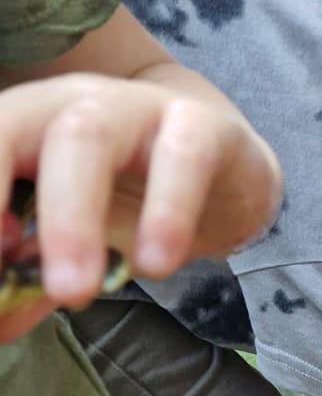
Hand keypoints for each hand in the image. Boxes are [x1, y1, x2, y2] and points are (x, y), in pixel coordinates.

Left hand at [0, 73, 280, 341]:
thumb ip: (31, 275)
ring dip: (72, 218)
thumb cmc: (136, 197)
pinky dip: (166, 211)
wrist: (227, 169)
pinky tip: (156, 264)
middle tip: (22, 282)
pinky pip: (181, 156)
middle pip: (12, 128)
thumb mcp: (75, 240)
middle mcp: (68, 103)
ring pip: (88, 136)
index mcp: (25, 124)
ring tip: (78, 292)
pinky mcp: (201, 125)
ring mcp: (135, 107)